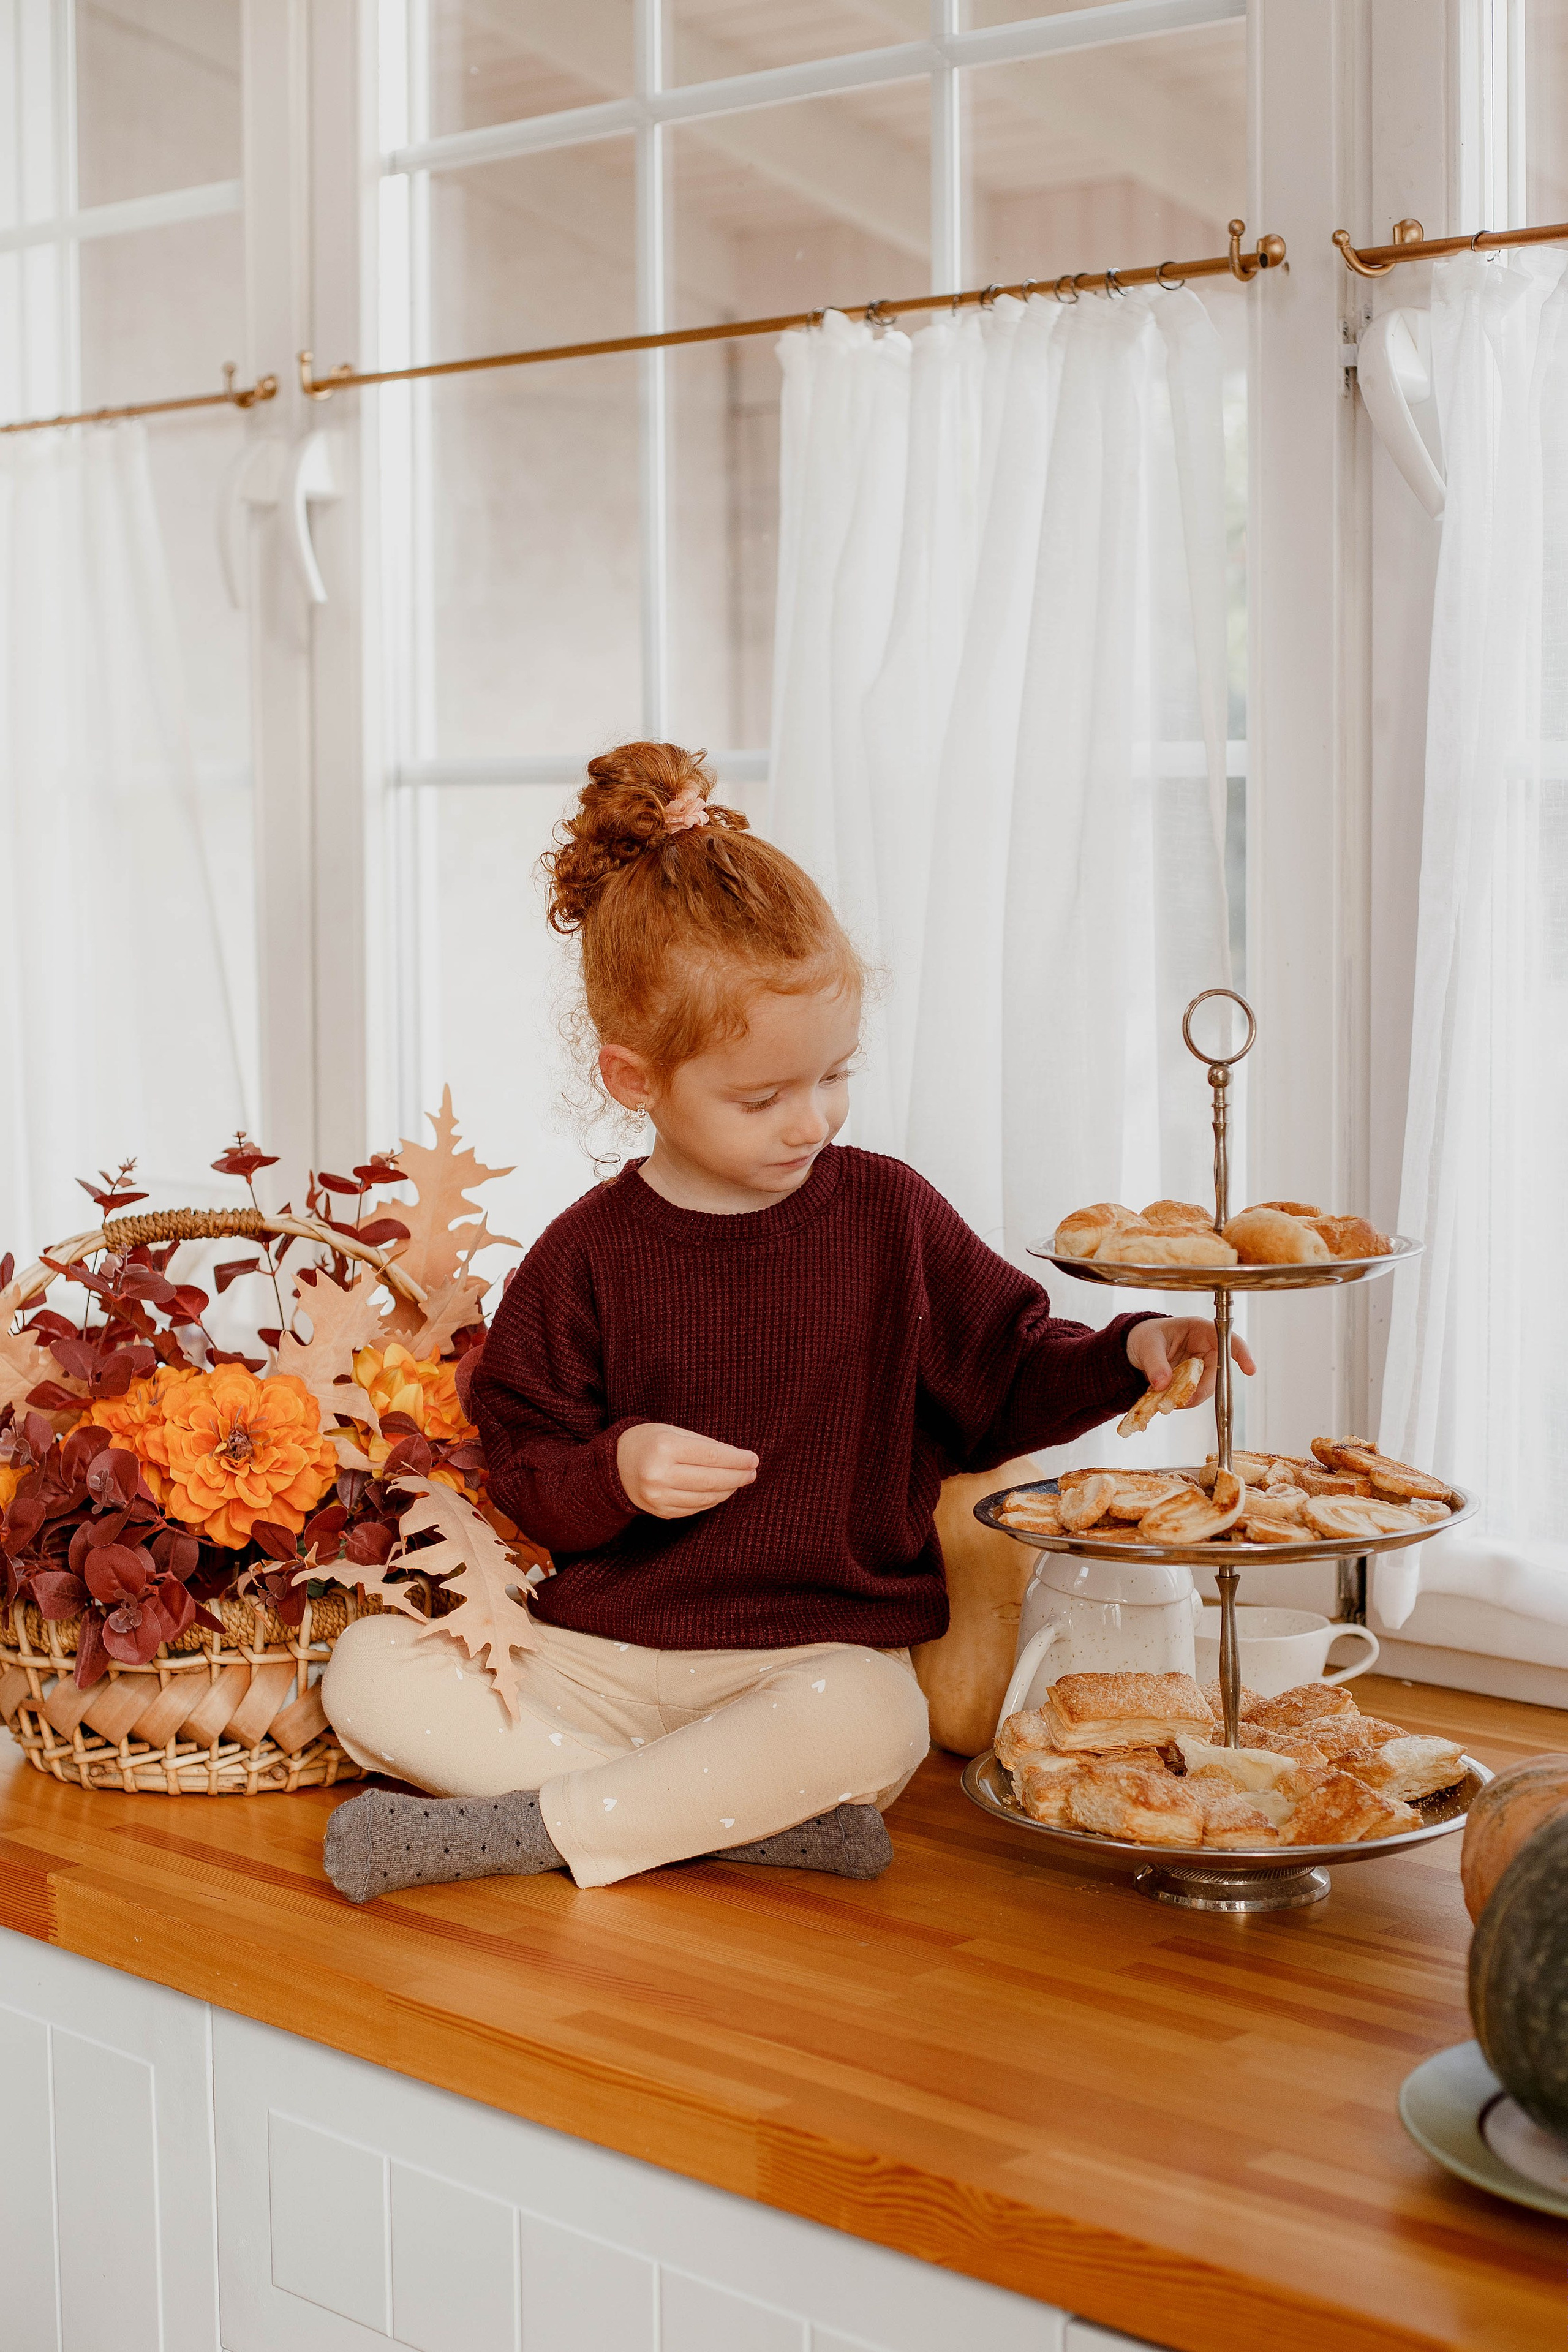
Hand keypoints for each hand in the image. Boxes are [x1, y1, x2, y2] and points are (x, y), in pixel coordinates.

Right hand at [617, 1422, 759, 1519]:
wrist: (613, 1465)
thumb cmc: (648, 1442)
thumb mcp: (672, 1431)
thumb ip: (703, 1444)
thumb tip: (737, 1459)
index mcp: (664, 1447)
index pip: (711, 1455)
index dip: (736, 1459)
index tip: (753, 1459)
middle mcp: (659, 1474)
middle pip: (711, 1480)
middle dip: (737, 1477)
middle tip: (752, 1473)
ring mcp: (658, 1497)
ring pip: (705, 1497)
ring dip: (728, 1490)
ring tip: (740, 1481)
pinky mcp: (660, 1511)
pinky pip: (695, 1508)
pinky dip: (712, 1500)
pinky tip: (722, 1491)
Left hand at [1127, 1317, 1254, 1408]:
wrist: (1133, 1349)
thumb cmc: (1144, 1336)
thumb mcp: (1146, 1345)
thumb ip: (1155, 1363)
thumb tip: (1163, 1384)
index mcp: (1200, 1330)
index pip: (1227, 1339)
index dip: (1241, 1353)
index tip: (1249, 1369)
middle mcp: (1205, 1349)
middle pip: (1218, 1372)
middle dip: (1202, 1388)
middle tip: (1184, 1400)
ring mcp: (1201, 1366)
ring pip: (1206, 1388)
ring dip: (1190, 1397)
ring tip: (1168, 1400)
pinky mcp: (1193, 1381)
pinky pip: (1194, 1395)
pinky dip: (1182, 1401)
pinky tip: (1168, 1399)